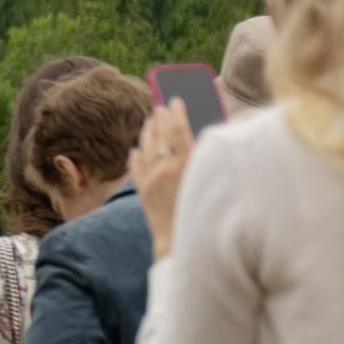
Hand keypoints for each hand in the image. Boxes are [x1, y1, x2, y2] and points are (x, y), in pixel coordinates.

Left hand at [128, 101, 194, 259]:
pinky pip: (135, 170)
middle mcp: (165, 169)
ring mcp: (151, 181)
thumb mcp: (209, 180)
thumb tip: (197, 140)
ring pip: (145, 149)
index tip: (174, 100)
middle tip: (159, 106)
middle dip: (160, 119)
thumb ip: (202, 159)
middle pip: (161, 137)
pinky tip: (134, 150)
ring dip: (147, 133)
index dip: (176, 113)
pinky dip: (135, 158)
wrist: (184, 243)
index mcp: (186, 164)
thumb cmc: (207, 212)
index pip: (178, 130)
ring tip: (149, 121)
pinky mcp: (143, 193)